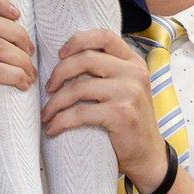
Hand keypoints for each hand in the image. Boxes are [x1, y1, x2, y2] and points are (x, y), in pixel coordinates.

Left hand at [41, 28, 170, 191]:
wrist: (147, 156)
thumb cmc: (127, 123)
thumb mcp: (125, 89)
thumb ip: (107, 71)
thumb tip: (65, 59)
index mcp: (134, 62)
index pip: (104, 36)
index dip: (78, 41)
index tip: (60, 54)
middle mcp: (134, 73)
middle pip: (85, 59)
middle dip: (59, 73)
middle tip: (48, 88)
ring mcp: (130, 92)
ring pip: (78, 87)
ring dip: (55, 103)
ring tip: (46, 114)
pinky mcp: (121, 114)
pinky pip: (80, 113)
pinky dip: (61, 121)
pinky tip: (52, 128)